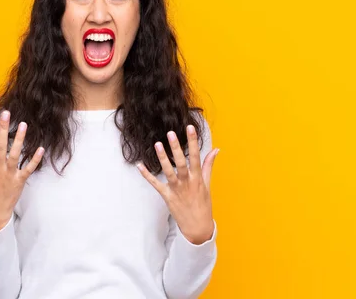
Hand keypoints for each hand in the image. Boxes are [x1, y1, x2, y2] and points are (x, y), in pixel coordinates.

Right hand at [0, 110, 44, 230]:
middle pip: (0, 146)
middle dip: (2, 129)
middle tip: (6, 113)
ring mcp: (9, 175)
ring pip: (15, 154)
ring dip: (19, 140)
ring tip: (23, 124)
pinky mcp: (20, 181)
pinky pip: (28, 169)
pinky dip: (34, 159)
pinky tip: (40, 148)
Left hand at [136, 125, 218, 244]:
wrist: (198, 227)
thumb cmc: (203, 205)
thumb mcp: (208, 185)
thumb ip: (208, 166)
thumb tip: (215, 150)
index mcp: (198, 178)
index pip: (196, 156)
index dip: (193, 142)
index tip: (190, 128)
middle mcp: (187, 182)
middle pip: (182, 162)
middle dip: (177, 148)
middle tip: (171, 133)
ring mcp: (177, 190)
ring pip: (169, 172)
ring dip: (163, 158)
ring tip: (157, 145)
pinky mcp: (167, 197)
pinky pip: (156, 185)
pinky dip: (147, 175)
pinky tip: (140, 166)